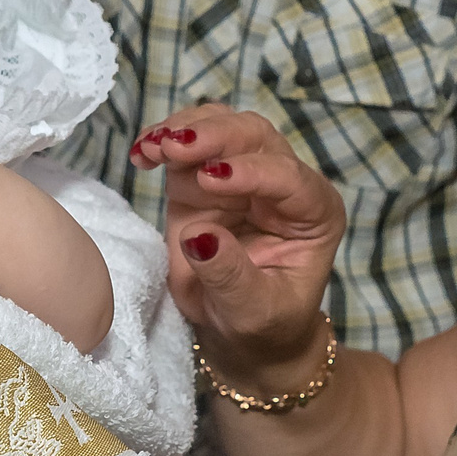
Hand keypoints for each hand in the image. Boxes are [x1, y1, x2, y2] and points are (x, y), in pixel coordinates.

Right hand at [134, 107, 346, 376]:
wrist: (242, 329)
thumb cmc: (263, 322)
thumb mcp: (252, 310)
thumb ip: (230, 275)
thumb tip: (199, 237)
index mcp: (314, 213)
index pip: (288, 178)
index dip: (250, 172)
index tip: (209, 179)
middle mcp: (283, 184)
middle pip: (255, 137)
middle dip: (214, 135)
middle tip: (174, 147)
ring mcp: (242, 174)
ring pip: (222, 126)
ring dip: (185, 128)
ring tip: (152, 147)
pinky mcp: (204, 178)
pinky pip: (187, 142)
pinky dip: (163, 139)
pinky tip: (142, 152)